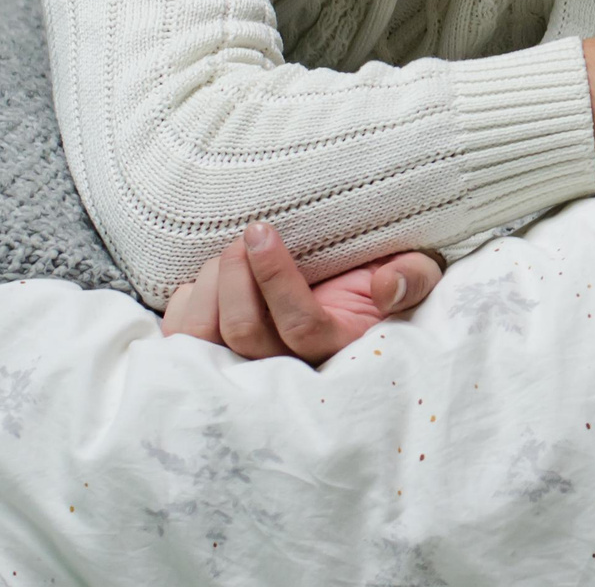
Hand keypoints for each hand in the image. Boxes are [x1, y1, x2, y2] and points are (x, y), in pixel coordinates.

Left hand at [160, 224, 440, 364]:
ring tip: (224, 255)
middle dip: (235, 277)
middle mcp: (291, 364)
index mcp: (339, 343)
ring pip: (207, 342)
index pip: (300, 325)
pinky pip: (181, 343)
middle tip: (243, 238)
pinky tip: (201, 281)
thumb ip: (412, 277)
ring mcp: (250, 364)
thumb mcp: (413, 269)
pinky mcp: (216, 356)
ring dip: (208, 289)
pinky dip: (182, 306)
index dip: (275, 278)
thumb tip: (386, 286)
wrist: (350, 281)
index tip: (261, 230)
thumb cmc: (379, 273)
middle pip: (246, 335)